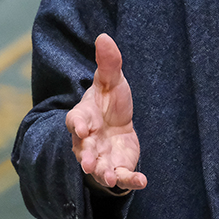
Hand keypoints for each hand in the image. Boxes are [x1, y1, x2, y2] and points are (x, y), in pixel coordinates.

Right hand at [66, 33, 147, 191]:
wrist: (118, 125)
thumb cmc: (109, 101)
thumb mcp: (111, 80)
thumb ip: (108, 63)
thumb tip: (104, 36)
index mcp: (83, 117)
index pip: (76, 120)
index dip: (77, 124)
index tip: (81, 127)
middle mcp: (88, 140)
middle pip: (84, 149)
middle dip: (86, 156)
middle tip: (88, 163)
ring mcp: (102, 156)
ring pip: (100, 167)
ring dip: (104, 173)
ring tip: (109, 177)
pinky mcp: (119, 167)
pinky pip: (124, 176)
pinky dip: (131, 181)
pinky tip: (143, 182)